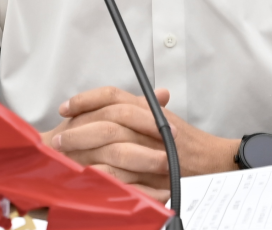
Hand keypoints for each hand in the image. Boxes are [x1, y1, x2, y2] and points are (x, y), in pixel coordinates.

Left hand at [42, 86, 238, 202]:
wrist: (214, 164)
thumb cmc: (189, 144)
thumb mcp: (163, 120)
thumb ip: (140, 110)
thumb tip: (113, 105)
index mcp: (149, 109)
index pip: (113, 96)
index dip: (86, 99)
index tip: (66, 107)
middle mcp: (150, 125)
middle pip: (107, 119)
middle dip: (78, 127)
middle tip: (58, 135)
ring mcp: (151, 149)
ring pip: (110, 144)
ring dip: (83, 150)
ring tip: (64, 155)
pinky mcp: (152, 174)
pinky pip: (120, 173)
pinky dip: (100, 174)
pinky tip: (84, 175)